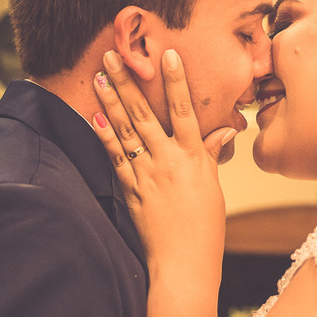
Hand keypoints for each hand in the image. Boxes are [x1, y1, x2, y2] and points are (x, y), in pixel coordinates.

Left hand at [92, 49, 234, 280]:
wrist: (185, 263)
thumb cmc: (205, 227)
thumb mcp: (213, 186)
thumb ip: (210, 154)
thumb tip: (222, 129)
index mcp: (194, 157)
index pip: (186, 109)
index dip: (176, 80)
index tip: (168, 54)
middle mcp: (168, 161)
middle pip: (145, 113)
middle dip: (128, 82)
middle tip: (113, 55)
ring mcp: (147, 174)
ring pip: (125, 130)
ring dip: (111, 101)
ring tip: (99, 77)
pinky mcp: (131, 190)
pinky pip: (115, 158)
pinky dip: (104, 137)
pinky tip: (94, 117)